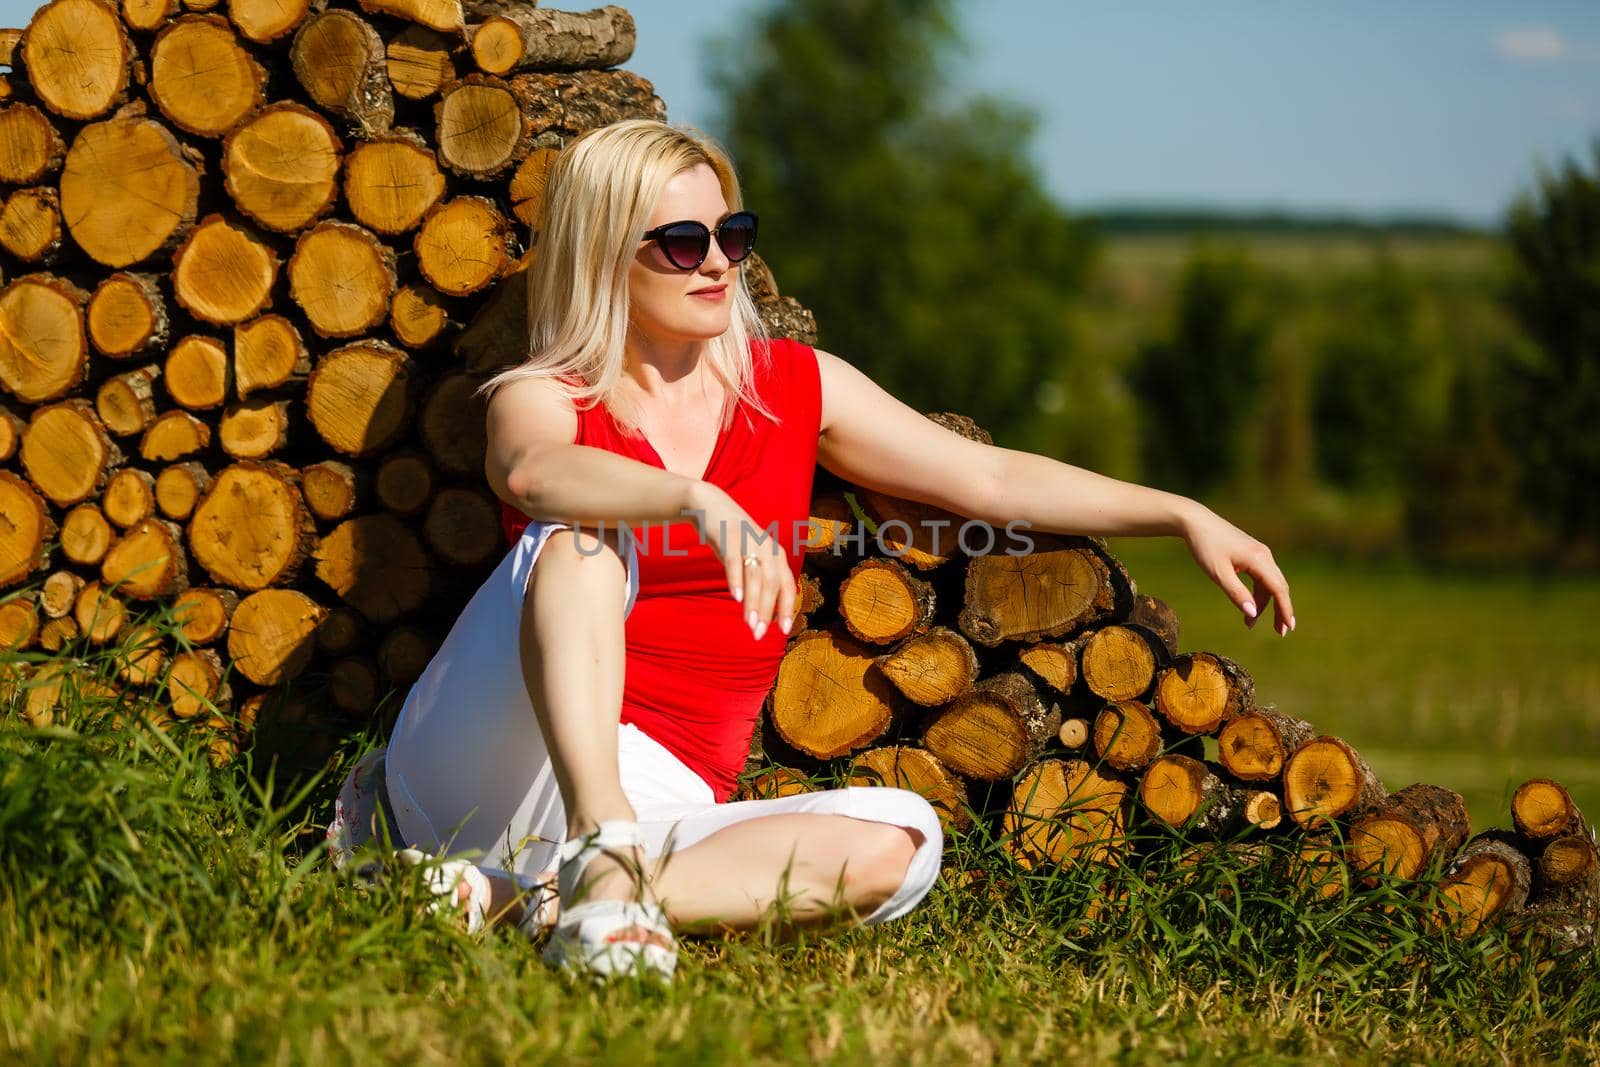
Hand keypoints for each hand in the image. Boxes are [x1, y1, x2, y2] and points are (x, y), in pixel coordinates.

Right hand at [685, 483, 794, 640]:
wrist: (710, 507)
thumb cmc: (732, 540)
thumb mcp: (750, 560)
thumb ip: (758, 583)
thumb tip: (763, 614)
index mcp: (776, 556)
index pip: (787, 586)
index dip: (786, 608)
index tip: (783, 631)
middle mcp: (768, 549)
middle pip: (772, 584)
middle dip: (767, 611)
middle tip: (759, 634)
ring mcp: (749, 542)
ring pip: (756, 576)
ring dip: (753, 602)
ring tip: (750, 624)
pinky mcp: (730, 538)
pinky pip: (734, 562)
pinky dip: (736, 580)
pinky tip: (735, 598)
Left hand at [1179, 504, 1295, 635]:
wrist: (1196, 522)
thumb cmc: (1205, 547)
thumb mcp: (1219, 574)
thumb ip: (1237, 594)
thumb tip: (1253, 614)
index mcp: (1259, 559)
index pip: (1278, 589)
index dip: (1284, 610)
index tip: (1287, 628)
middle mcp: (1264, 555)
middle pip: (1279, 587)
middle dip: (1280, 610)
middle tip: (1280, 632)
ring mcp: (1259, 553)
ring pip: (1268, 583)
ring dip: (1263, 603)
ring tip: (1250, 624)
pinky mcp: (1252, 553)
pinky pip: (1261, 577)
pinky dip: (1257, 592)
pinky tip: (1249, 604)